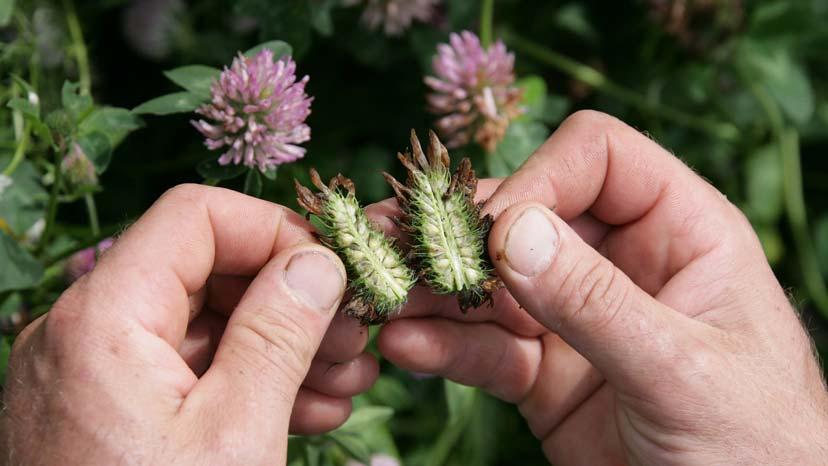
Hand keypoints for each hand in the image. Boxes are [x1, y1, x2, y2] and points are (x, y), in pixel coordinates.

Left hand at [0, 185, 377, 464]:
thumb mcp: (237, 433)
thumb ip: (279, 332)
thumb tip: (318, 261)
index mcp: (102, 319)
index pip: (196, 216)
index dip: (275, 231)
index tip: (334, 272)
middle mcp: (83, 334)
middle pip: (205, 270)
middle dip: (289, 299)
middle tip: (354, 336)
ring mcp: (95, 376)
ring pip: (204, 326)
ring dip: (281, 345)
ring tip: (348, 380)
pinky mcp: (111, 413)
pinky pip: (187, 373)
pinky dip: (247, 382)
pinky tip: (310, 408)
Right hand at [376, 111, 827, 464]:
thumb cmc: (758, 446)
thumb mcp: (681, 369)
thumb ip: (596, 301)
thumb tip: (510, 231)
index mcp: (679, 233)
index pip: (595, 160)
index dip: (537, 182)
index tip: (492, 236)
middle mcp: (621, 264)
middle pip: (524, 218)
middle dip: (456, 237)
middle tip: (389, 247)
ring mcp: (577, 320)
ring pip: (491, 285)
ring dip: (433, 292)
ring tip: (379, 301)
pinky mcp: (546, 375)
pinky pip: (486, 350)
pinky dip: (445, 349)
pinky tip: (406, 349)